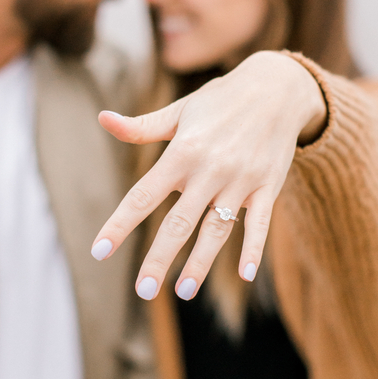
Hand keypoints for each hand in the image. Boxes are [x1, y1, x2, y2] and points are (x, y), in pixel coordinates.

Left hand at [91, 51, 326, 299]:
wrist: (278, 87)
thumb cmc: (220, 100)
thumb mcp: (181, 111)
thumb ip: (142, 127)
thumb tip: (103, 120)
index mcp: (182, 152)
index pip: (143, 195)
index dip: (120, 224)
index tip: (99, 251)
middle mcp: (210, 169)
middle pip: (180, 222)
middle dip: (160, 258)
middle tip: (144, 291)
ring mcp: (241, 180)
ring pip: (217, 229)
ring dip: (201, 261)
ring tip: (184, 291)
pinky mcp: (267, 187)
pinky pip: (260, 223)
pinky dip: (253, 249)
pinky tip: (246, 274)